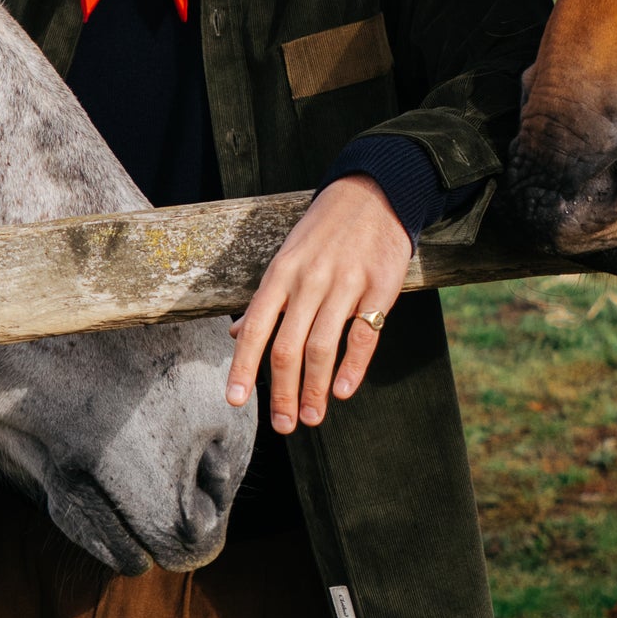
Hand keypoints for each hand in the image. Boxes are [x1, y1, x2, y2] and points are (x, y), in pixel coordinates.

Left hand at [227, 175, 411, 433]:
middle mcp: (309, 280)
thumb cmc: (324, 231)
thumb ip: (264, 299)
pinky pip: (364, 335)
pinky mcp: (380, 287)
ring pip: (323, 347)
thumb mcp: (287, 257)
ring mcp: (345, 283)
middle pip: (287, 346)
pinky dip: (352, 367)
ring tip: (312, 418)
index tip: (235, 401)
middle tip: (284, 425)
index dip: (243, 367)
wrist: (376, 192)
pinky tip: (343, 391)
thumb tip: (235, 335)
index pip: (255, 327)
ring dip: (315, 389)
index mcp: (281, 273)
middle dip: (283, 393)